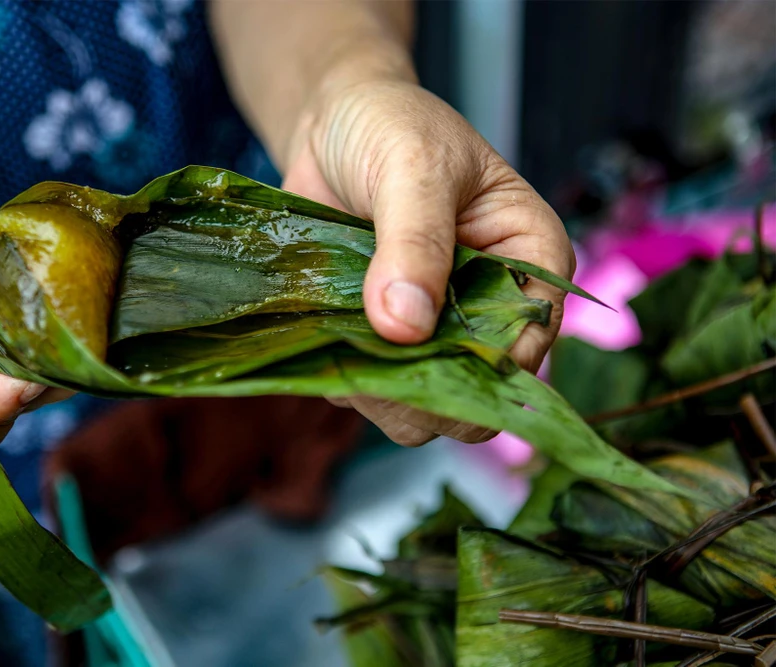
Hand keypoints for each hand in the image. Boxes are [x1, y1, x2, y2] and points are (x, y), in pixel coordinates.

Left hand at [282, 80, 575, 445]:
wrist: (334, 120)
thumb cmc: (392, 125)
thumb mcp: (413, 168)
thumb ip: (414, 243)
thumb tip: (405, 326)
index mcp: (530, 262)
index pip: (525, 345)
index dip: (474, 369)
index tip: (409, 355)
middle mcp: (489, 306)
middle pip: (470, 392)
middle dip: (415, 389)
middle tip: (362, 352)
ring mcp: (432, 327)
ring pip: (414, 400)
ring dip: (370, 382)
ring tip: (337, 329)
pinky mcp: (382, 334)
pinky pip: (367, 381)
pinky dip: (340, 370)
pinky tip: (320, 326)